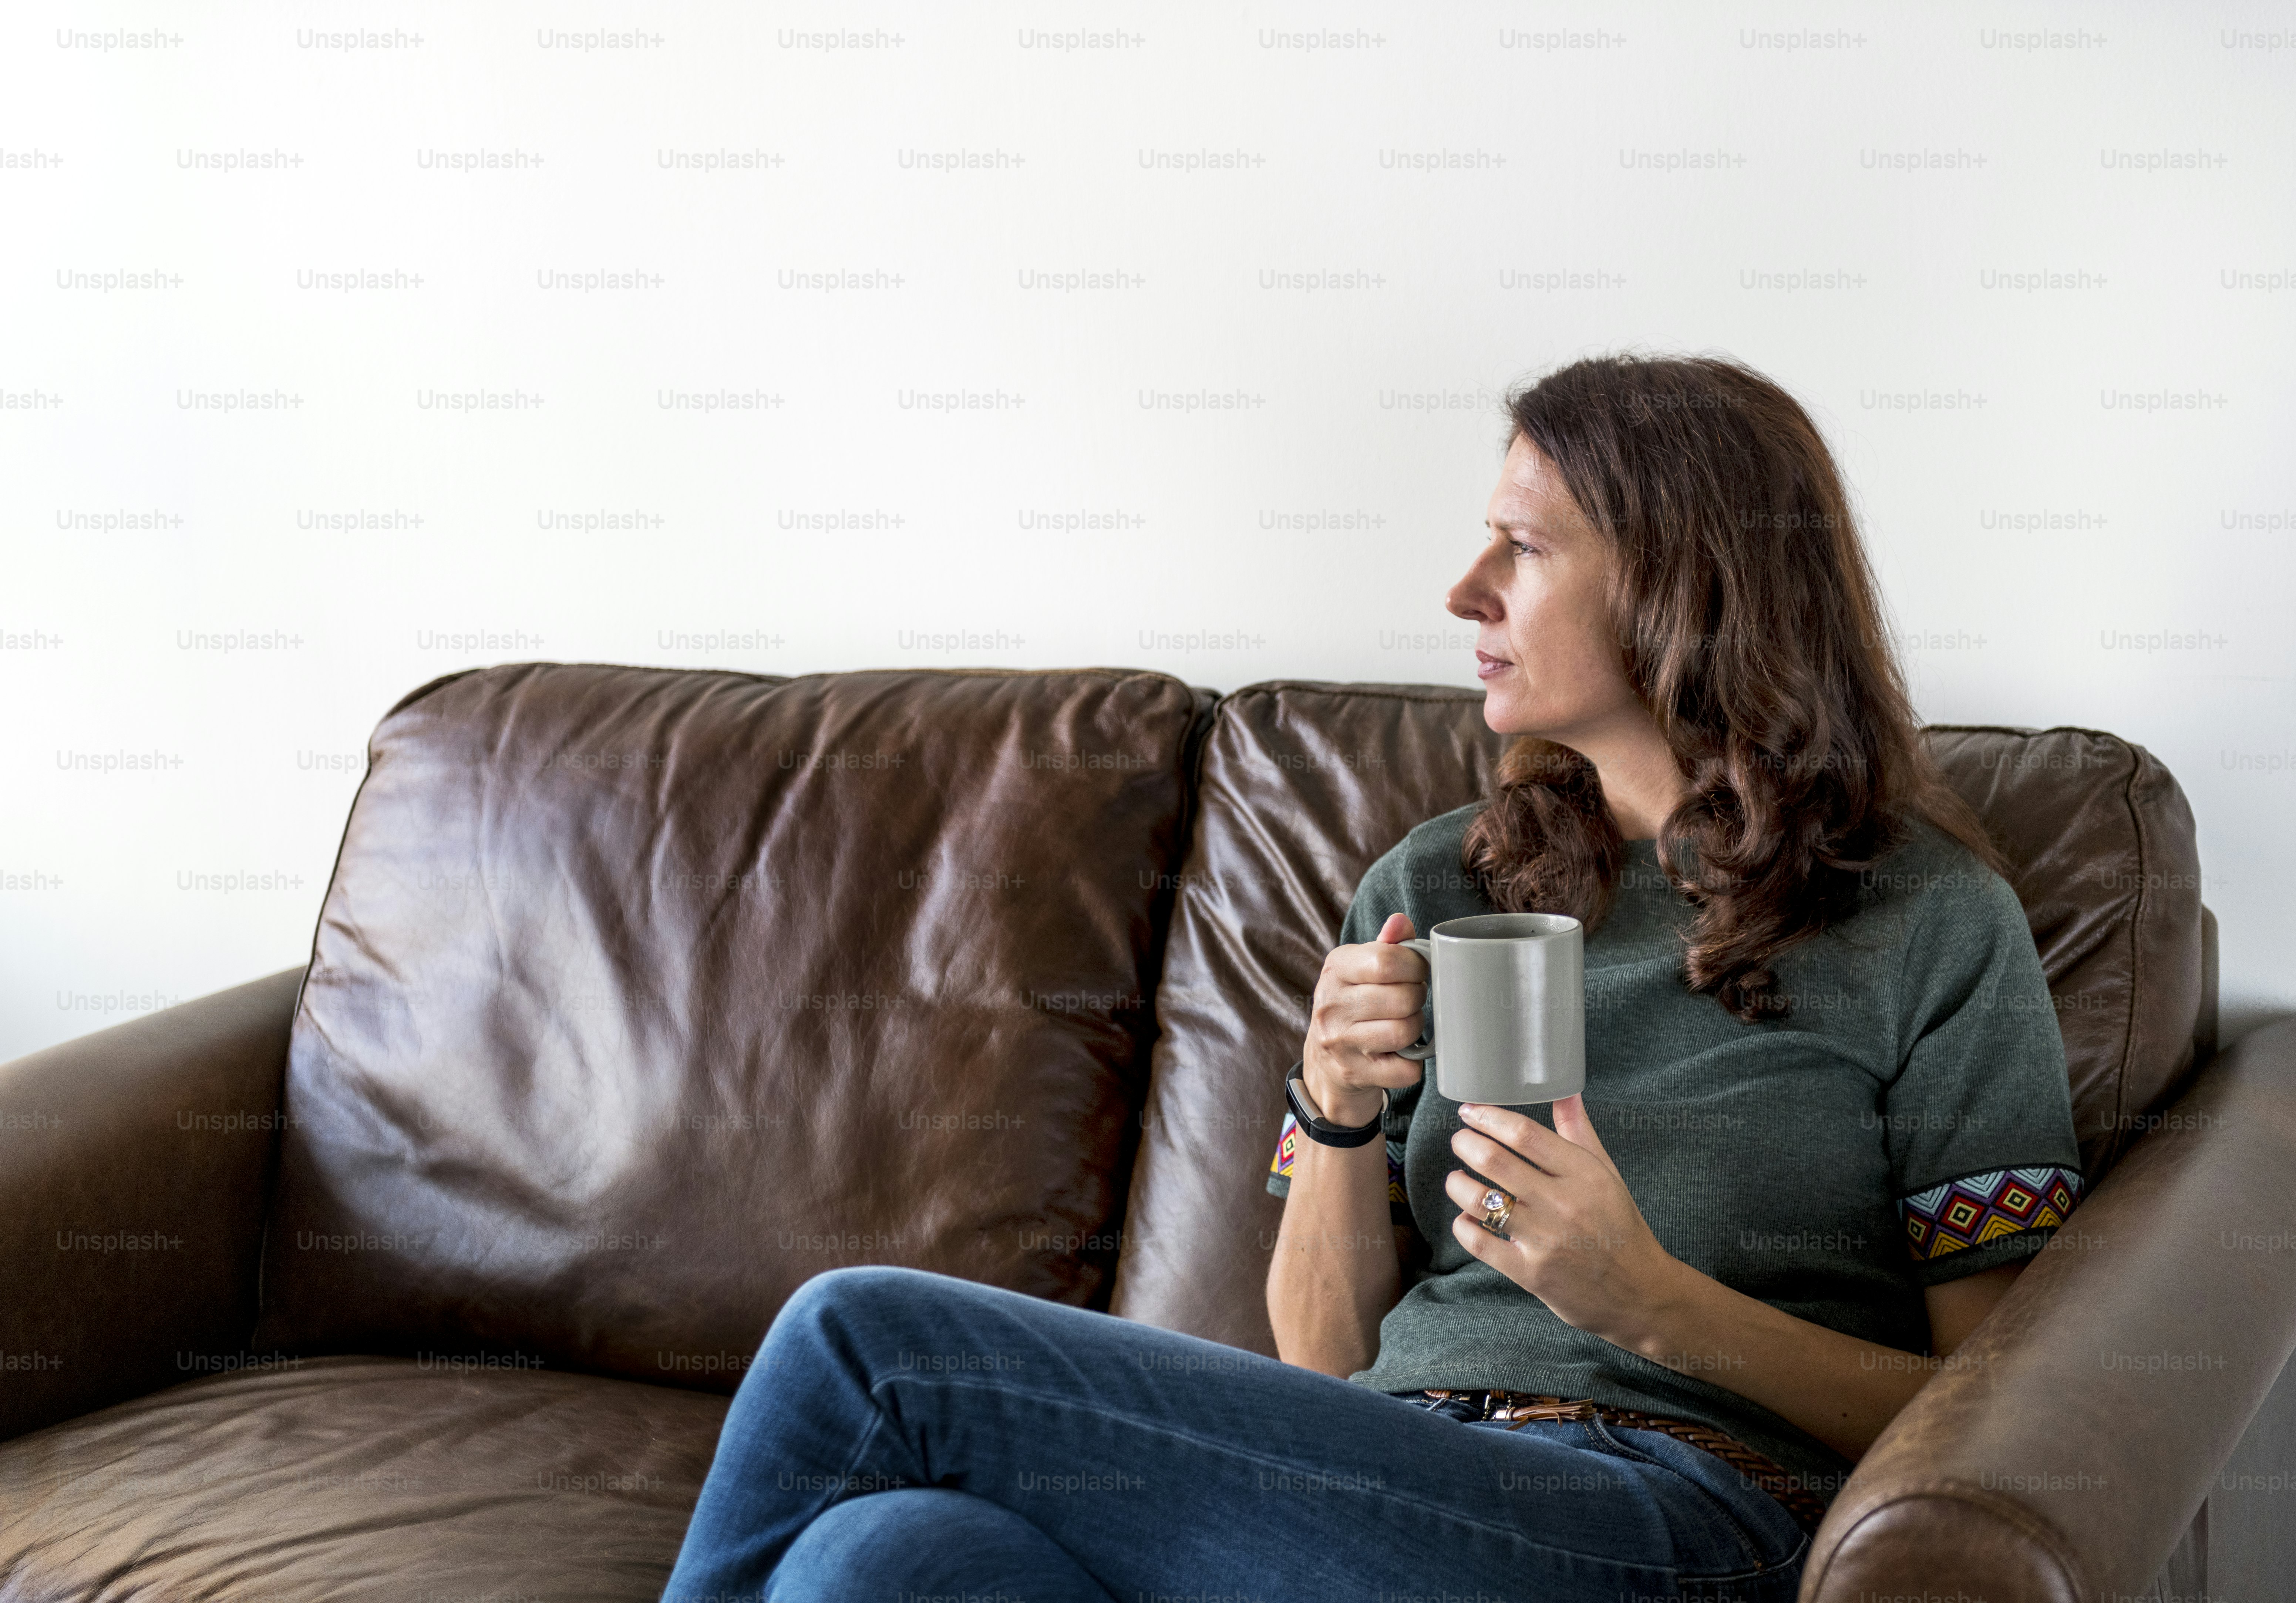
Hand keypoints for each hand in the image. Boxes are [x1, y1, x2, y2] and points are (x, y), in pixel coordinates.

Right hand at [1301, 912, 1427, 1127]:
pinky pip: (1406, 1069)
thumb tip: (1400, 922)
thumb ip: (1386, 945)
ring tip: (1406, 1022)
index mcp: (1335, 968)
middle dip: (1418, 998)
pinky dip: (1414, 1062)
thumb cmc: (1354, 1004)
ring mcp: (1340, 1043)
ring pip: (1405, 1031)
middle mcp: (1331, 1005)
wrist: (1325, 1061)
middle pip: (1402, 998)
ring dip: (1416, 1027)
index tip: (1416, 972)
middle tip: (1411, 999)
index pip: (1387, 961)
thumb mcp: (1361, 968)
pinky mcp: (1354, 1073)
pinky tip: (1402, 1051)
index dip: (1416, 966)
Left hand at [1442, 1095, 1686, 1347]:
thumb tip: (1565, 1091)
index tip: (1470, 1112)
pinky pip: (1480, 1242)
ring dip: (1458, 1184)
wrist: (1640, 1293)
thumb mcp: (1607, 1174)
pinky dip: (1464, 1225)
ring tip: (1458, 1179)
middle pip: (1496, 1160)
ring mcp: (1545, 1240)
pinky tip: (1467, 1217)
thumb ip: (1579, 1132)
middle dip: (1466, 1144)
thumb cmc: (1620, 1227)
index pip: (1525, 1134)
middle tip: (1460, 1141)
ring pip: (1480, 1200)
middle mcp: (1563, 1203)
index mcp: (1584, 1174)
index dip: (1489, 1117)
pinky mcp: (1530, 1273)